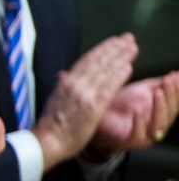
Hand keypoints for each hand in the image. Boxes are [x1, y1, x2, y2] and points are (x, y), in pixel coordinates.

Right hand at [33, 33, 135, 167]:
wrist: (47, 142)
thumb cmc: (51, 125)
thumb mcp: (55, 100)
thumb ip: (65, 87)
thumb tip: (65, 76)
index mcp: (65, 82)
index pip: (86, 60)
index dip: (102, 49)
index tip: (113, 41)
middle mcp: (74, 84)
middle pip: (97, 61)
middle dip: (114, 48)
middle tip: (128, 39)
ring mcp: (84, 94)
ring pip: (105, 70)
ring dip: (120, 57)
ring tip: (132, 48)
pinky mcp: (93, 106)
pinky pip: (109, 87)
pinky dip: (119, 75)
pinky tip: (128, 66)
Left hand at [87, 71, 178, 156]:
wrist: (96, 117)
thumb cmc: (121, 104)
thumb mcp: (142, 90)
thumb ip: (159, 84)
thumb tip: (177, 73)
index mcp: (162, 116)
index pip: (174, 104)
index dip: (176, 91)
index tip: (172, 77)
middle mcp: (156, 128)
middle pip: (170, 114)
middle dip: (170, 97)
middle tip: (166, 82)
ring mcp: (144, 137)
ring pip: (158, 126)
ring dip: (160, 108)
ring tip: (157, 92)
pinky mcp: (129, 142)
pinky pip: (138, 136)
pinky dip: (139, 123)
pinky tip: (138, 111)